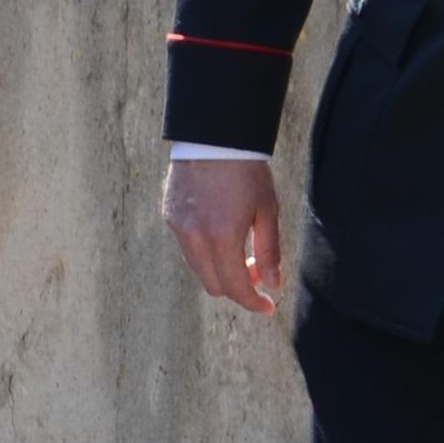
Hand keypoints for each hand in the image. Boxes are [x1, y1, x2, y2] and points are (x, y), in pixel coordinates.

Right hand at [165, 156, 284, 314]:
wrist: (214, 136)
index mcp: (221, 237)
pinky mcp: (170, 216)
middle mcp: (194, 238)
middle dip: (239, 289)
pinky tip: (222, 235)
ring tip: (243, 254)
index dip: (253, 302)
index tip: (269, 306)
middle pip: (215, 285)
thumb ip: (269, 252)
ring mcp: (178, 228)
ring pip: (199, 269)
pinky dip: (206, 253)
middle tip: (259, 275)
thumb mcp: (267, 211)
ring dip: (221, 271)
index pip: (235, 287)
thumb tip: (273, 284)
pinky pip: (188, 248)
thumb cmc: (247, 171)